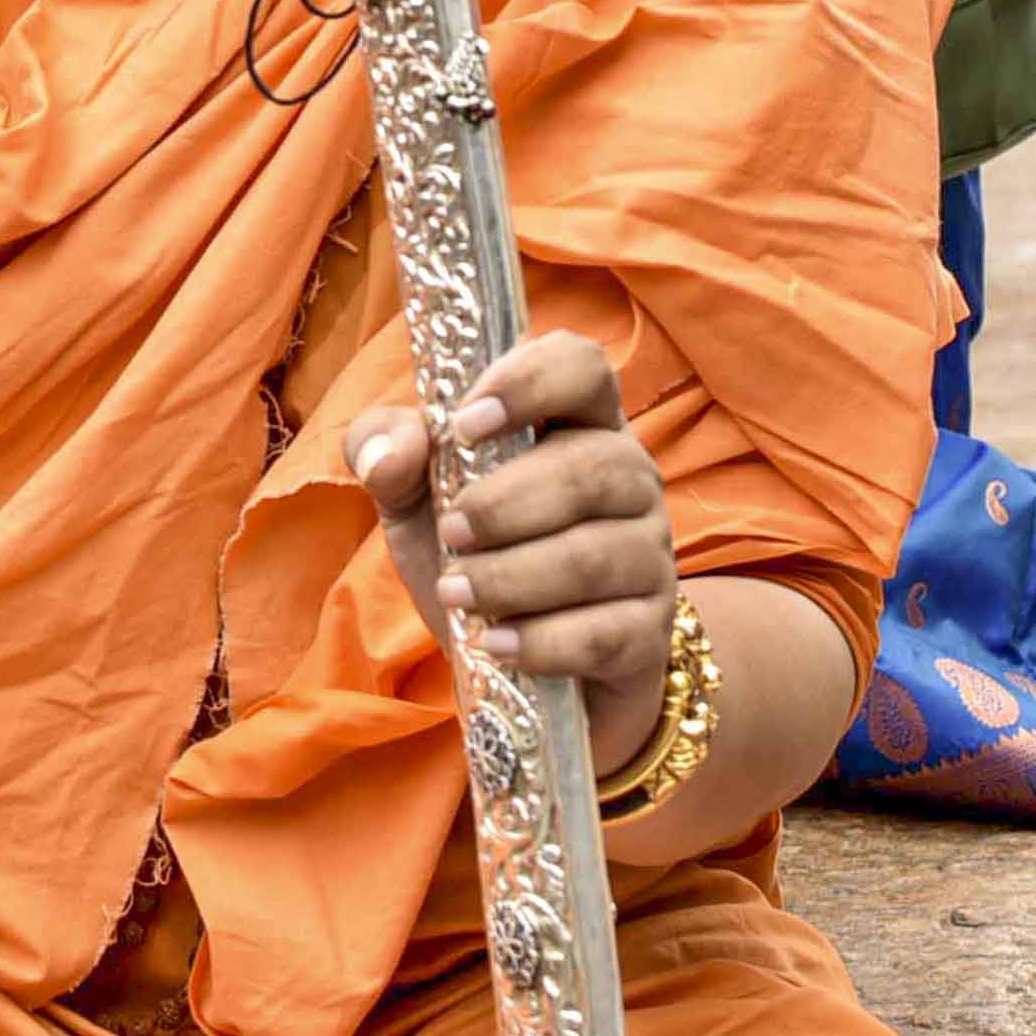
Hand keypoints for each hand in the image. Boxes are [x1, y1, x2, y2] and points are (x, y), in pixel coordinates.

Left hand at [345, 333, 683, 767]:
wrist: (524, 668)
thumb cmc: (475, 553)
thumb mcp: (414, 499)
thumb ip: (386, 456)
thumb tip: (390, 453)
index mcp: (576, 424)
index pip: (582, 367)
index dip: (528, 384)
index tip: (464, 426)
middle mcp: (629, 479)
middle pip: (594, 466)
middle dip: (507, 503)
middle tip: (452, 530)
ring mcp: (650, 556)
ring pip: (597, 555)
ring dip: (513, 576)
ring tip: (456, 592)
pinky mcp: (650, 632)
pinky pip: (606, 633)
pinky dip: (541, 641)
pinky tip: (495, 643)